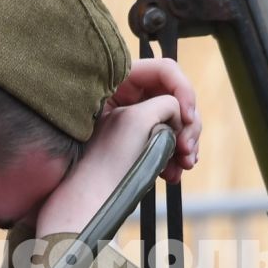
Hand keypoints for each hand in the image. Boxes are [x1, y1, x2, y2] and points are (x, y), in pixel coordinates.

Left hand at [35, 72, 196, 236]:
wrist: (78, 197)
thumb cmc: (98, 157)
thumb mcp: (134, 121)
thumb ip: (163, 104)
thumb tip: (178, 109)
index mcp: (121, 79)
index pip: (165, 70)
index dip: (184, 90)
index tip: (187, 118)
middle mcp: (128, 95)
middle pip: (175, 97)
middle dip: (188, 124)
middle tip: (188, 149)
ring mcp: (132, 119)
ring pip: (175, 123)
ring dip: (186, 144)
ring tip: (184, 166)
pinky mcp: (136, 142)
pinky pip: (166, 142)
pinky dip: (175, 157)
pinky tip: (173, 175)